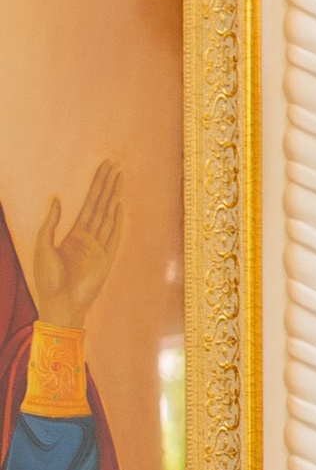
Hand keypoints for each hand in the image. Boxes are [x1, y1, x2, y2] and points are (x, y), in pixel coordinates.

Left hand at [31, 160, 123, 330]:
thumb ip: (51, 223)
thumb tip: (57, 199)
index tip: (103, 168)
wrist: (60, 303)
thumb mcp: (42, 246)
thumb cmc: (47, 278)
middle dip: (107, 185)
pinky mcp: (106, 259)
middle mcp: (88, 238)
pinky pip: (114, 236)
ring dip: (114, 196)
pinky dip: (118, 221)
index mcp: (73, 234)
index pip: (88, 204)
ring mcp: (99, 248)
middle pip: (100, 205)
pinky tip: (120, 206)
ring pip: (108, 216)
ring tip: (120, 178)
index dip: (95, 185)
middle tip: (114, 165)